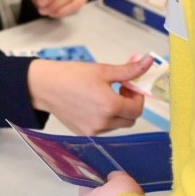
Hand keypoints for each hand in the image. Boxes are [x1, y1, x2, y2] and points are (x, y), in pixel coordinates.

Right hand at [27, 56, 148, 135]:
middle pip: (131, 120)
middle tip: (119, 89)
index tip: (129, 85)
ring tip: (104, 96)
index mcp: (110, 106)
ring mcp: (93, 131)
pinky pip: (104, 129)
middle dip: (130, 105)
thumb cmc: (72, 75)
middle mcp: (103, 122)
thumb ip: (129, 70)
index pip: (138, 109)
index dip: (138, 96)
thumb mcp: (103, 70)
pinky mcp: (84, 133)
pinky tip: (93, 104)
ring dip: (118, 112)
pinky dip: (105, 118)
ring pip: (118, 125)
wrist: (45, 86)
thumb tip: (149, 62)